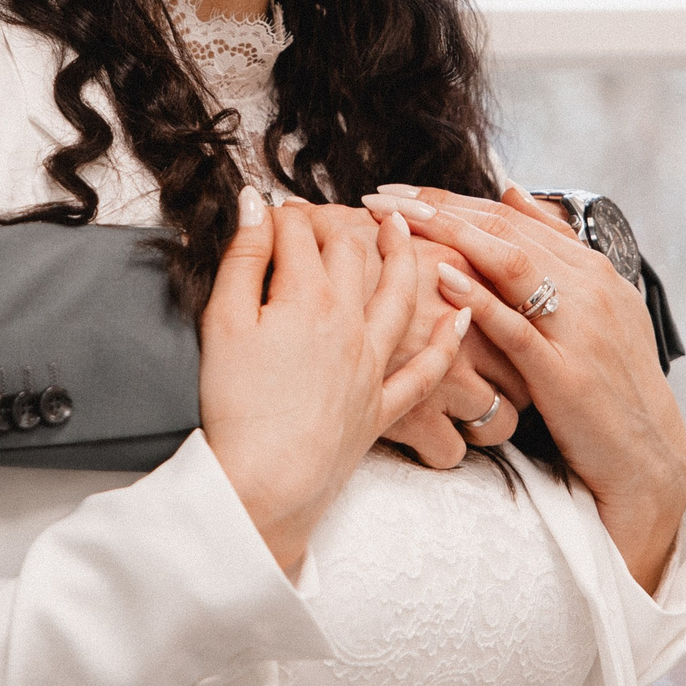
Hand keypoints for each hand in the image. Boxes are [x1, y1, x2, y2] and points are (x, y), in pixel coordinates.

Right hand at [201, 190, 468, 576]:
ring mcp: (373, 365)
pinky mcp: (382, 407)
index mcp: (308, 298)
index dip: (284, 214)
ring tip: (404, 231)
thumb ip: (242, 257)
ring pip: (401, 297)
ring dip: (405, 258)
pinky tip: (462, 318)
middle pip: (352, 254)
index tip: (272, 211)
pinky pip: (428, 370)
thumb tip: (254, 201)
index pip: (300, 233)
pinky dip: (449, 342)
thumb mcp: (222, 322)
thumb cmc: (237, 406)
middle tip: (319, 217)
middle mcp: (351, 324)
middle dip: (336, 224)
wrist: (264, 484)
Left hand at [372, 185, 685, 591]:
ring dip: (450, 236)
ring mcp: (579, 328)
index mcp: (591, 268)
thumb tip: (511, 191)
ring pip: (512, 264)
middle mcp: (588, 287)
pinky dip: (480, 300)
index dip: (449, 199)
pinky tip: (442, 278)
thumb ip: (554, 250)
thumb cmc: (612, 382)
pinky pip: (519, 328)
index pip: (509, 217)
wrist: (649, 456)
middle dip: (436, 208)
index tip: (398, 192)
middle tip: (381, 198)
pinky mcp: (566, 374)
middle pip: (504, 230)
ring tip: (399, 222)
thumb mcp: (595, 305)